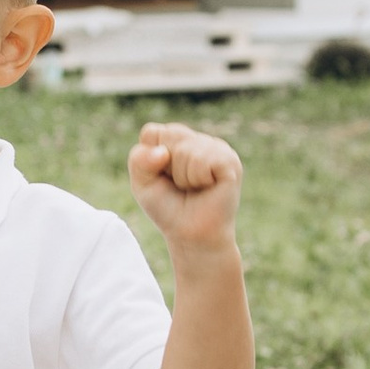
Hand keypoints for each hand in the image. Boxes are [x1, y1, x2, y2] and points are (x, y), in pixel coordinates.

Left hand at [129, 121, 242, 249]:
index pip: (152, 132)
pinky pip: (203, 160)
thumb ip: (139, 160)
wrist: (191, 236)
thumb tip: (163, 152)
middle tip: (180, 185)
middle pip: (170, 136)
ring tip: (193, 188)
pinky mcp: (230, 161)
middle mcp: (198, 139)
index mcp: (177, 139)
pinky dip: (198, 178)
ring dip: (183, 177)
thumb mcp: (142, 183)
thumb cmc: (168, 208)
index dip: (150, 159)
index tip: (161, 177)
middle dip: (167, 167)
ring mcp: (217, 148)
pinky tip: (207, 187)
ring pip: (186, 149)